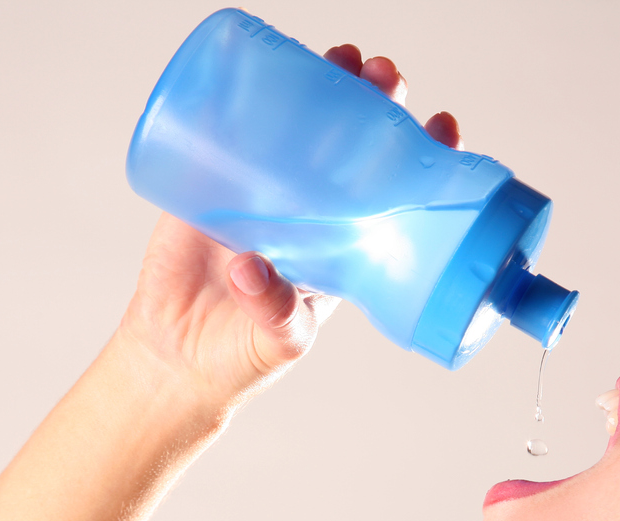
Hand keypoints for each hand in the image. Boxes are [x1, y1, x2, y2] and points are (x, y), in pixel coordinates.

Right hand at [117, 45, 464, 408]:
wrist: (176, 360)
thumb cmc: (243, 357)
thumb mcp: (280, 340)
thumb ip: (274, 311)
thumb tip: (252, 269)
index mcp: (343, 244)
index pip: (394, 190)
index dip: (422, 156)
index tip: (442, 127)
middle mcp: (309, 210)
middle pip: (352, 143)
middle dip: (376, 103)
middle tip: (385, 79)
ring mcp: (260, 194)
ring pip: (300, 126)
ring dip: (324, 86)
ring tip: (345, 62)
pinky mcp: (208, 188)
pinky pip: (228, 134)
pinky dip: (242, 102)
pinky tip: (259, 73)